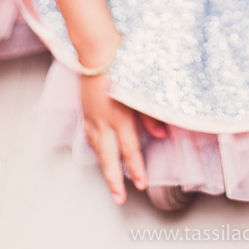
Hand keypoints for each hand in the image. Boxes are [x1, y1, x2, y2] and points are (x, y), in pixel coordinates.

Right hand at [80, 74, 166, 203]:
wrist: (97, 50)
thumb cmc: (123, 64)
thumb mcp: (141, 89)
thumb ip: (150, 114)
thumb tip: (162, 134)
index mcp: (120, 117)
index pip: (130, 151)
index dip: (137, 169)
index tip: (142, 184)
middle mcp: (104, 121)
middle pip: (109, 158)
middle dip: (114, 180)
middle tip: (119, 198)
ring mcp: (92, 116)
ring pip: (97, 149)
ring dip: (104, 166)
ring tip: (110, 180)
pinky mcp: (85, 109)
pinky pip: (89, 135)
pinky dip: (95, 148)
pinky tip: (98, 150)